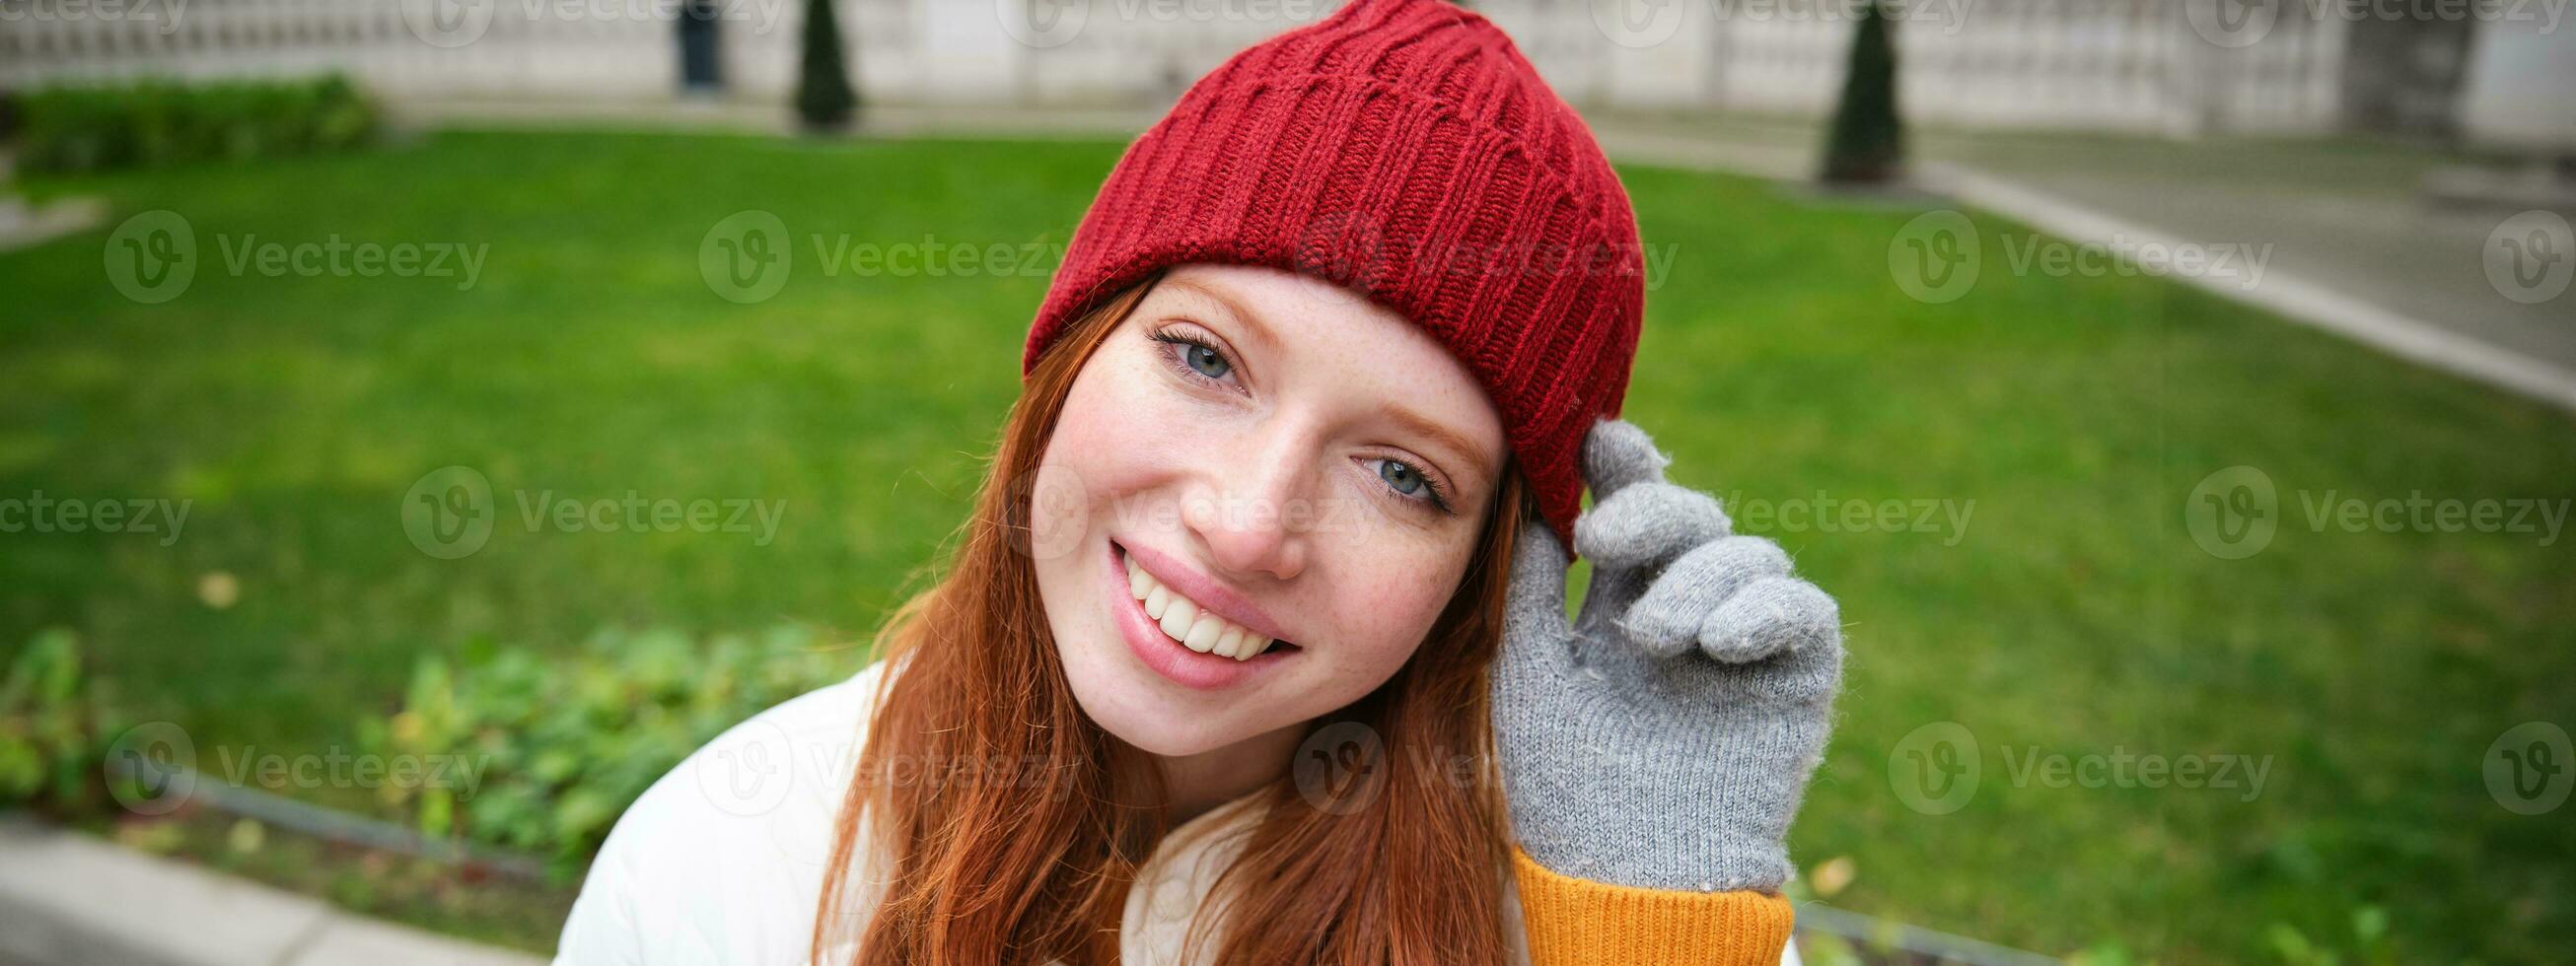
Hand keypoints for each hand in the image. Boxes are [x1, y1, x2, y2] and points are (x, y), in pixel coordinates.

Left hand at [1491, 420, 1842, 892]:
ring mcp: (1746, 636)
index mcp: (1625, 598)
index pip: (1634, 511)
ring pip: (1746, 553)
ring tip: (1652, 636)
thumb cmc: (1568, 780)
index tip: (1597, 438)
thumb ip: (1533, 585)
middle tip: (1601, 539)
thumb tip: (1529, 492)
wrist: (1627, 870)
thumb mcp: (1531, 669)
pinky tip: (1716, 643)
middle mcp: (1690, 605)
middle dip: (1649, 511)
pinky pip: (1802, 607)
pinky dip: (1762, 609)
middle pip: (1691, 515)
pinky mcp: (1799, 672)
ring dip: (1695, 578)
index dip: (1624, 466)